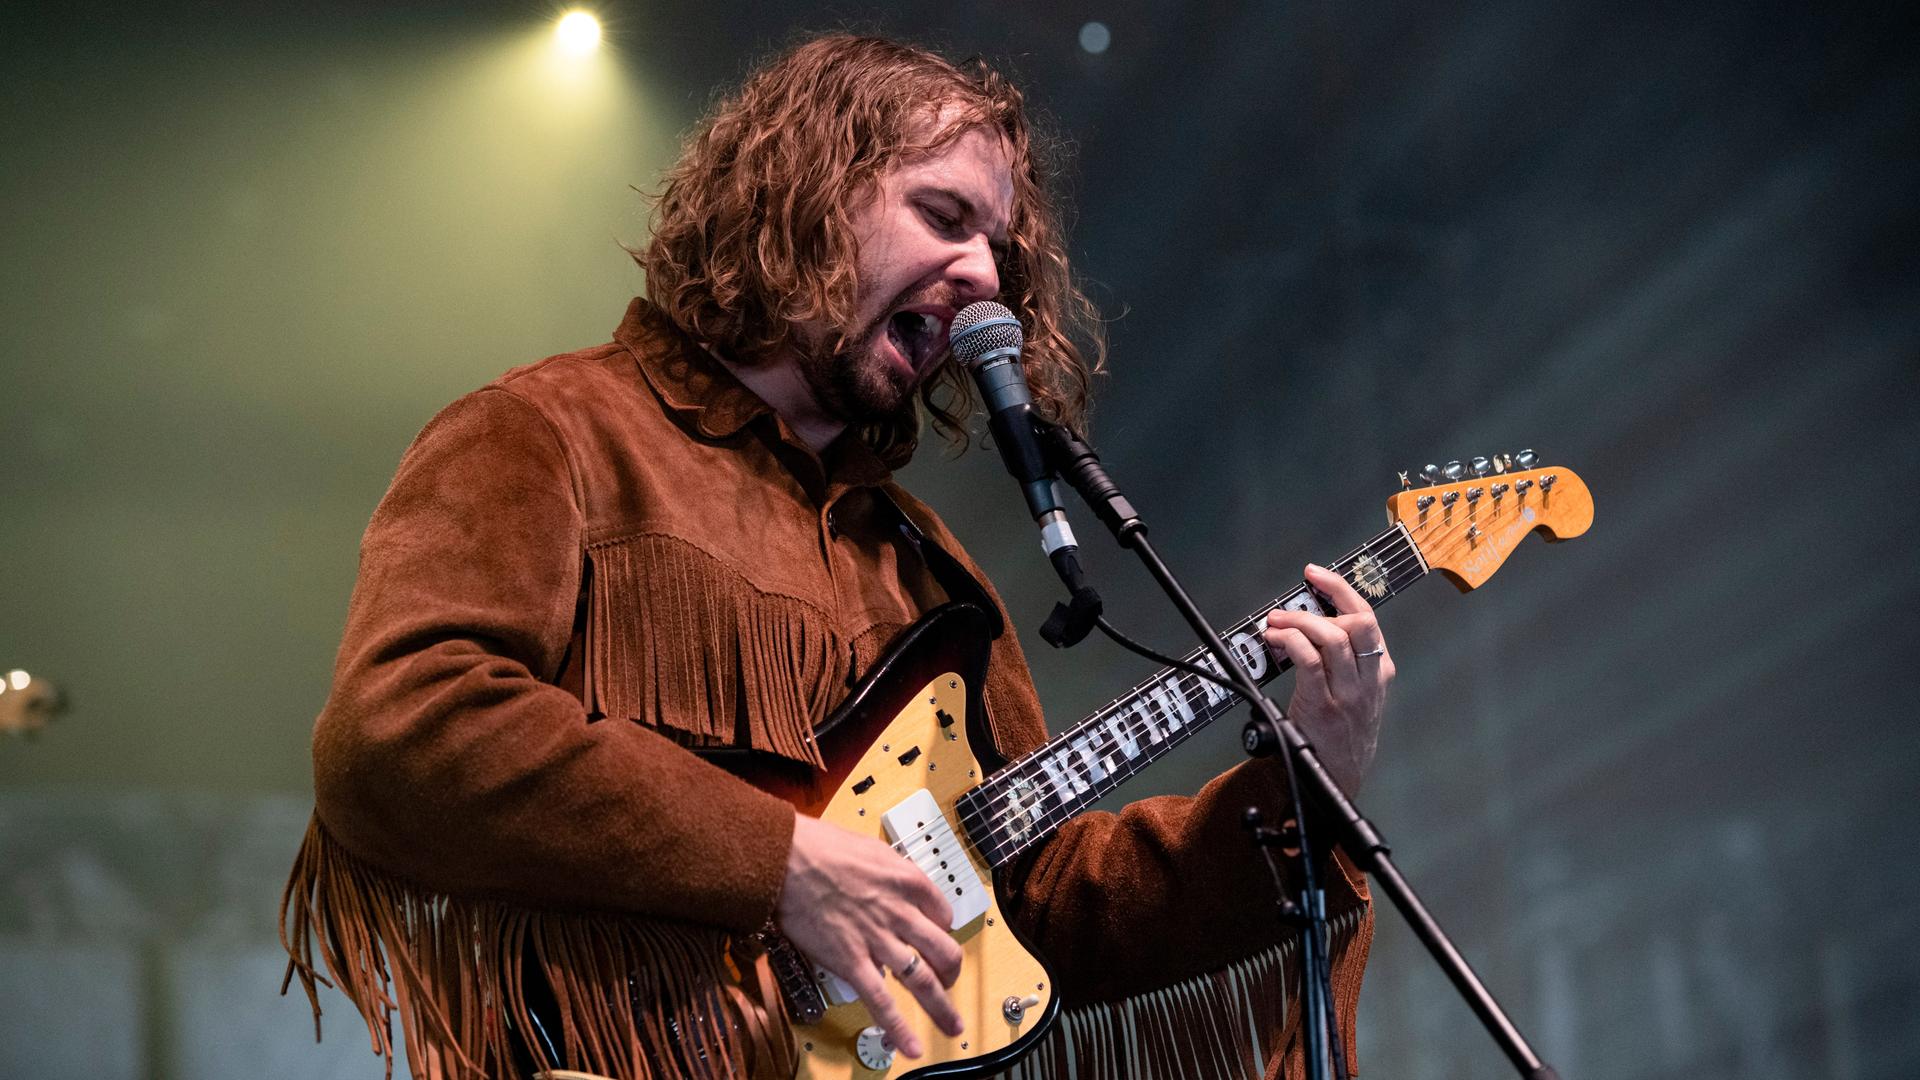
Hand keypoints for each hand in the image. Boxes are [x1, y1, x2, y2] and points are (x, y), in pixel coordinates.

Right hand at [775, 814, 964, 1057]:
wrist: (784, 858)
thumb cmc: (819, 848)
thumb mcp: (871, 849)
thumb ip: (890, 873)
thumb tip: (894, 887)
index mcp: (907, 881)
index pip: (944, 914)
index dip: (942, 929)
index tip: (934, 936)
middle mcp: (899, 913)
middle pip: (944, 951)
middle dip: (952, 972)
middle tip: (950, 982)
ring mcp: (878, 940)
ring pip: (922, 980)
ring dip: (941, 1007)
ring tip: (951, 1025)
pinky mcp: (851, 962)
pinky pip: (881, 1000)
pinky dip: (898, 1027)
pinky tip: (909, 1045)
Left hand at [1262, 563, 1392, 794]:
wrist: (1340, 777)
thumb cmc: (1342, 732)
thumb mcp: (1359, 693)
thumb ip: (1348, 661)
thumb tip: (1310, 623)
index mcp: (1381, 670)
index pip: (1367, 618)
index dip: (1341, 590)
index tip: (1316, 575)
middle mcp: (1370, 679)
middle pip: (1357, 622)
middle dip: (1323, 600)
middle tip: (1291, 601)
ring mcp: (1348, 694)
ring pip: (1332, 638)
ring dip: (1298, 622)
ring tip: (1275, 623)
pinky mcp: (1324, 707)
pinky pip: (1309, 661)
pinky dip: (1290, 642)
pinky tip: (1275, 641)